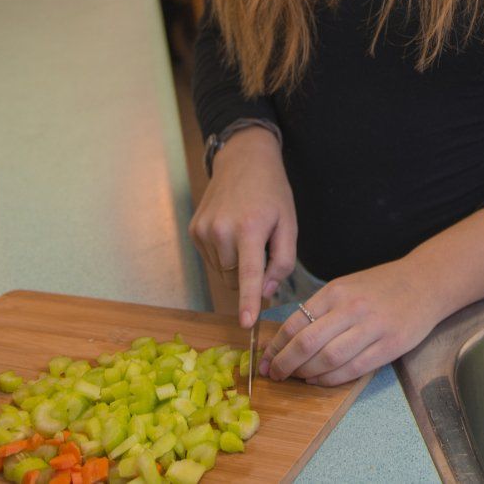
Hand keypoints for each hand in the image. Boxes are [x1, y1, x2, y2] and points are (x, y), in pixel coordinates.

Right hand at [188, 128, 295, 327]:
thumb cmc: (272, 192)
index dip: (249, 302)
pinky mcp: (194, 231)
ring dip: (236, 263)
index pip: (249, 275)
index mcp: (249, 228)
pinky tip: (232, 230)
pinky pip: (212, 260)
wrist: (243, 159)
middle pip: (236, 279)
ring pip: (223, 272)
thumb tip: (266, 291)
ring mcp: (203, 231)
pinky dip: (224, 254)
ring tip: (246, 232)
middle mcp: (221, 230)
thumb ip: (282, 261)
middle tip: (261, 243)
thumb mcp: (289, 223)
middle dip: (250, 273)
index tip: (246, 324)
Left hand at [262, 257, 447, 387]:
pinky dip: (330, 380)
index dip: (275, 345)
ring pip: (327, 359)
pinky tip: (320, 381)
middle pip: (307, 343)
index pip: (295, 322)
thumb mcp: (347, 286)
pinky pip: (352, 370)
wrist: (426, 282)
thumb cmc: (382, 286)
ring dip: (306, 374)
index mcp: (336, 291)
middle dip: (285, 364)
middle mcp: (351, 308)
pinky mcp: (389, 346)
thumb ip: (321, 308)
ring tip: (297, 378)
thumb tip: (288, 337)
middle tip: (275, 375)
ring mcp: (372, 328)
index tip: (266, 360)